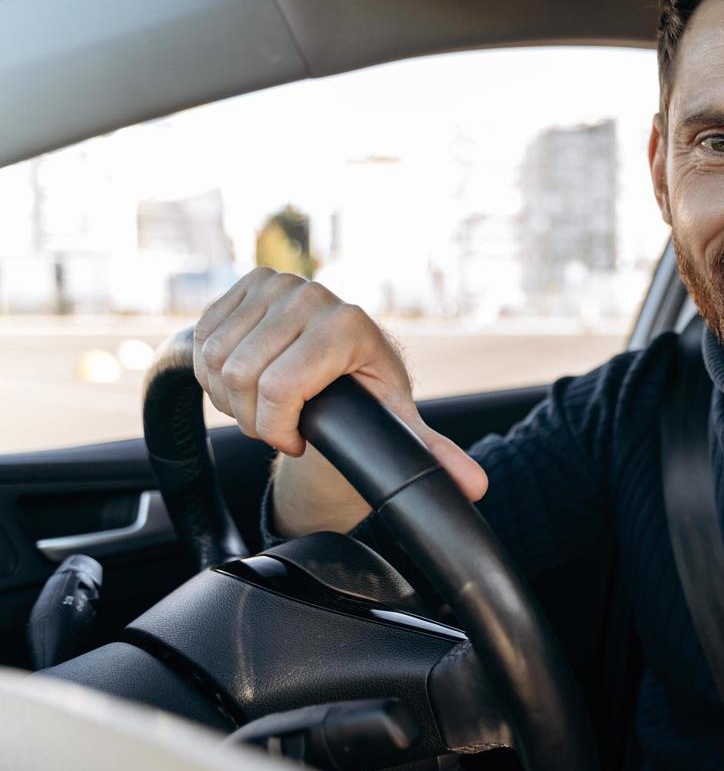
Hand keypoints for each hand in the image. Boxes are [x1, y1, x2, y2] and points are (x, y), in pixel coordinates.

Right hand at [192, 267, 487, 501]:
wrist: (345, 362)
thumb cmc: (370, 395)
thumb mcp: (398, 423)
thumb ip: (431, 454)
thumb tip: (474, 486)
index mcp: (348, 325)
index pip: (281, 388)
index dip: (278, 428)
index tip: (299, 441)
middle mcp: (310, 295)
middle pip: (242, 376)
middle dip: (254, 418)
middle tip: (279, 428)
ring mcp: (275, 284)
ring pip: (215, 360)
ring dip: (231, 399)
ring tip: (266, 407)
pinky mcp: (244, 284)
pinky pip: (201, 342)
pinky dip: (213, 376)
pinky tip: (247, 384)